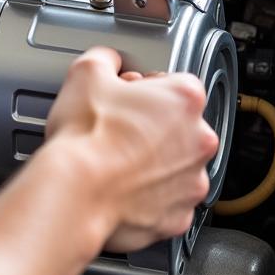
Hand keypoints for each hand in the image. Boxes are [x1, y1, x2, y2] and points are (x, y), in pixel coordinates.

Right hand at [44, 47, 218, 253]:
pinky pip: (167, 200)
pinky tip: (121, 187)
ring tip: (115, 160)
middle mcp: (199, 140)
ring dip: (152, 161)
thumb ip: (106, 58)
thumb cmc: (84, 137)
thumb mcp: (86, 72)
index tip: (125, 97)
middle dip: (152, 125)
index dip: (145, 88)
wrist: (75, 194)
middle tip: (116, 128)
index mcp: (184, 99)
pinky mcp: (178, 216)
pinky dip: (148, 195)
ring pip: (176, 164)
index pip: (175, 82)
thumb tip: (108, 60)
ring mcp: (191, 181)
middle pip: (180, 124)